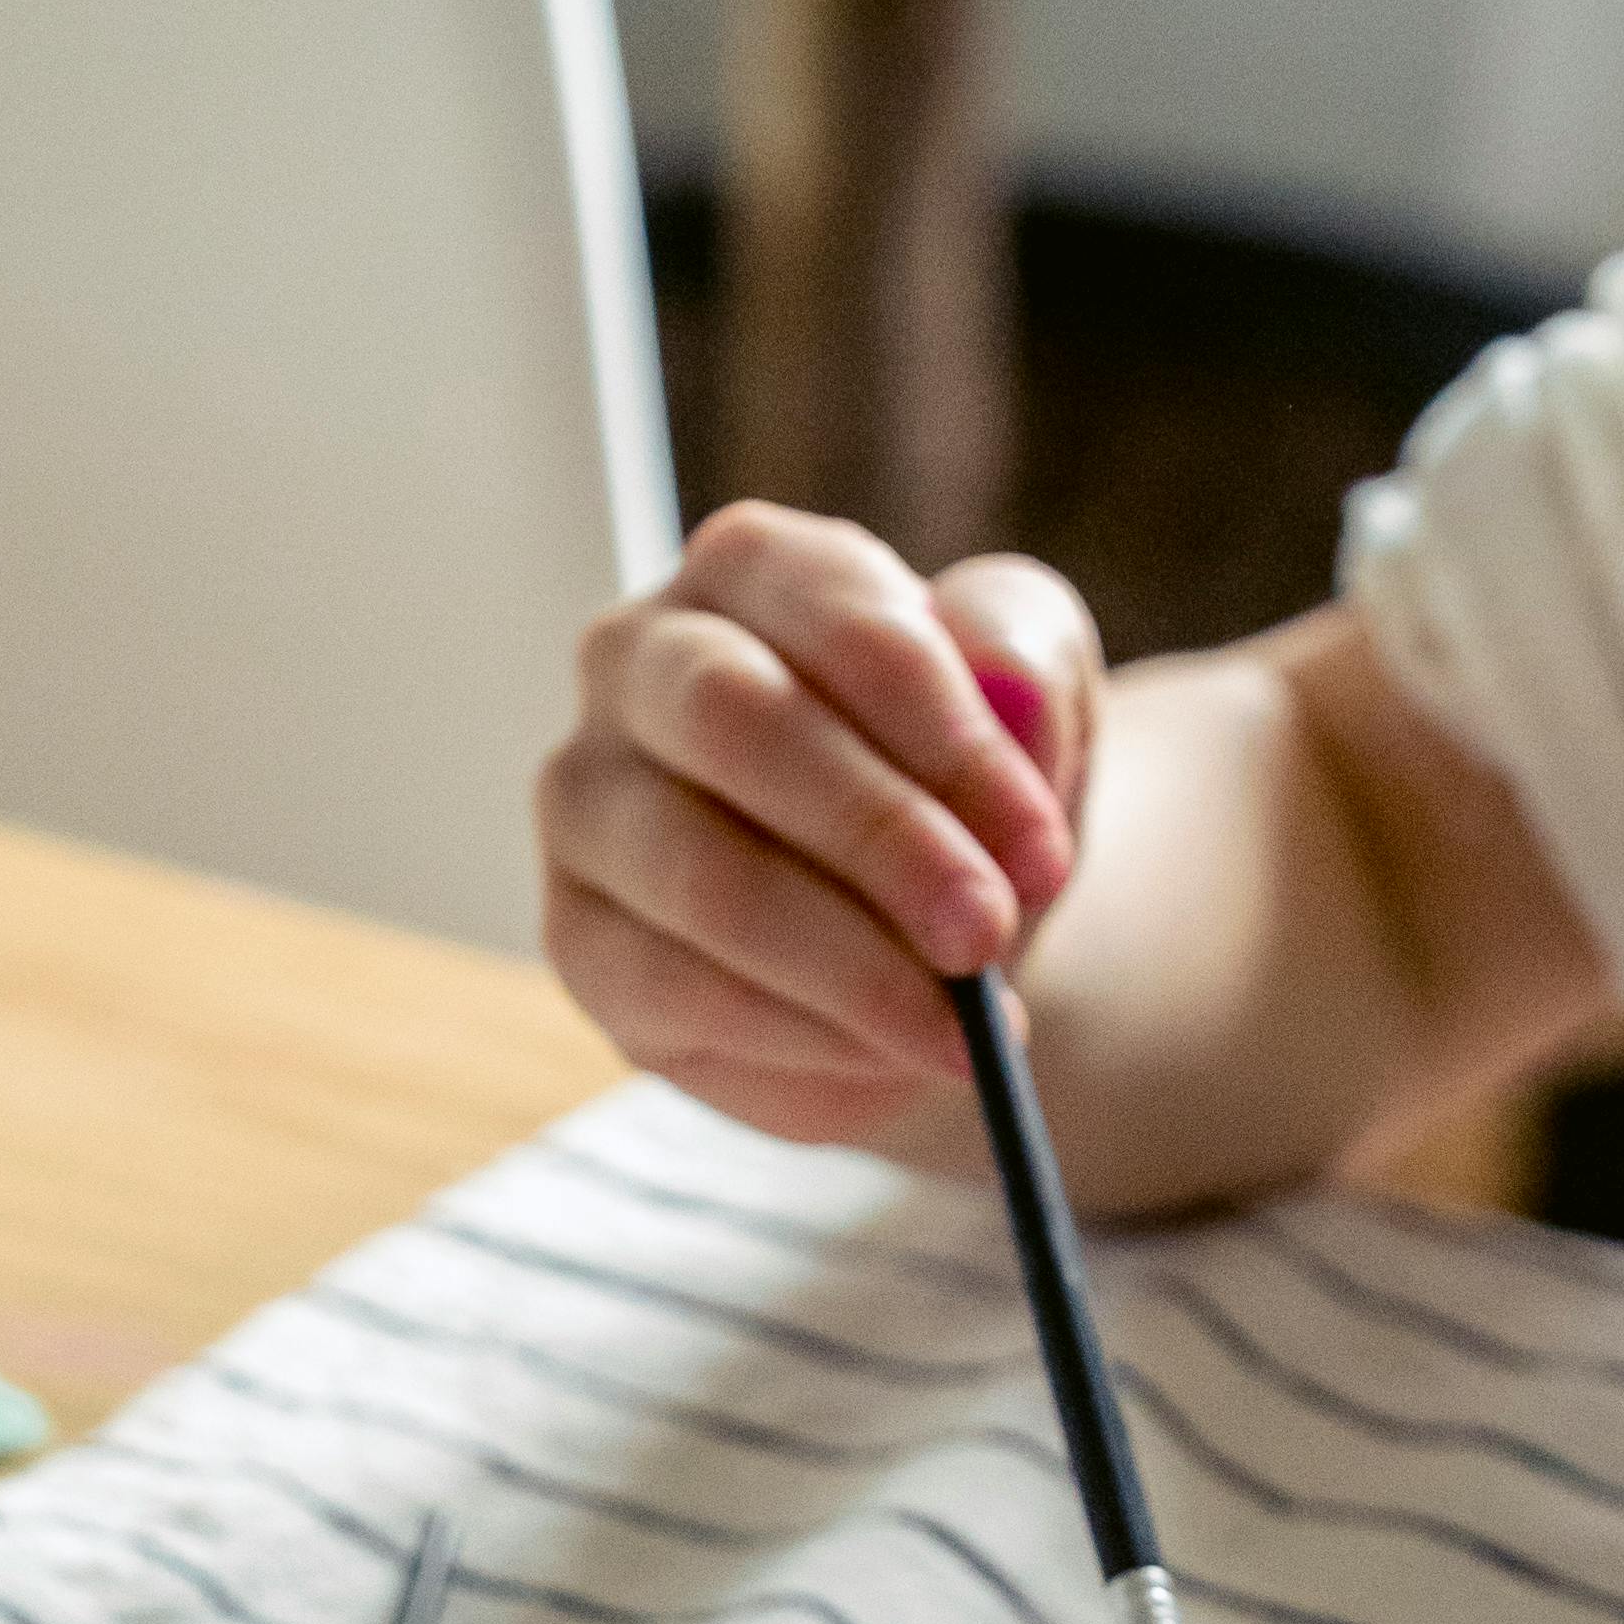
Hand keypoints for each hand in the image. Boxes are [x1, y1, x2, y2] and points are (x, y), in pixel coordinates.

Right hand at [538, 504, 1106, 1145]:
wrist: (926, 937)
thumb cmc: (964, 794)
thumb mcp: (1035, 705)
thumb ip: (1029, 662)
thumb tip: (1006, 691)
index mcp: (751, 570)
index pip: (838, 617)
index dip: (949, 736)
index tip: (1042, 850)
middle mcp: (639, 662)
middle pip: (737, 721)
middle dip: (879, 839)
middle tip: (987, 935)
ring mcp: (590, 803)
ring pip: (701, 873)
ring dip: (848, 962)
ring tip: (962, 1027)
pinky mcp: (581, 939)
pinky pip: (677, 991)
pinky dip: (803, 1035)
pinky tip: (889, 1053)